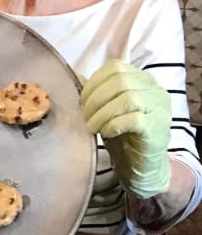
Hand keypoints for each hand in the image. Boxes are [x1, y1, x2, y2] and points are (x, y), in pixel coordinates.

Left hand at [81, 59, 170, 199]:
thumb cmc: (121, 134)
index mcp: (141, 79)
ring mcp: (160, 108)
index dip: (93, 82)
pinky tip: (106, 133)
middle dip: (95, 98)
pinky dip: (113, 125)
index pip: (115, 67)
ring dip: (102, 113)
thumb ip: (96, 91)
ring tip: (92, 126)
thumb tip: (74, 78)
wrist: (141, 166)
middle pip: (120, 80)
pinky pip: (134, 119)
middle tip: (85, 116)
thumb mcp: (106, 107)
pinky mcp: (158, 128)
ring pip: (128, 98)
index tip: (82, 100)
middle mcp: (155, 89)